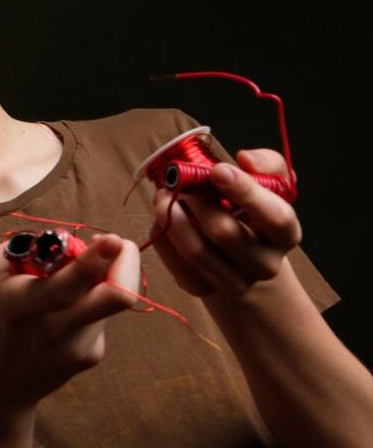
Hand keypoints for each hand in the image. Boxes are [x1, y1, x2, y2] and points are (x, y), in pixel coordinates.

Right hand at [0, 234, 139, 416]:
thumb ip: (12, 251)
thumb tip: (55, 237)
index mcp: (17, 308)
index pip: (66, 287)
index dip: (94, 261)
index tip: (113, 240)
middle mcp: (54, 330)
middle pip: (116, 297)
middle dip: (128, 263)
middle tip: (116, 244)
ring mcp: (78, 348)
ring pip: (109, 299)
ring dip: (100, 277)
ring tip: (66, 280)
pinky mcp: (91, 355)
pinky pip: (100, 313)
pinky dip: (88, 299)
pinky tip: (61, 310)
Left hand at [152, 149, 301, 297]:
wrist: (238, 258)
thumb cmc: (251, 212)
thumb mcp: (268, 185)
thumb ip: (267, 164)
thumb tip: (245, 159)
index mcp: (285, 235)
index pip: (276, 217)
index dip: (246, 192)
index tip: (217, 169)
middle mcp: (265, 264)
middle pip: (225, 233)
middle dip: (196, 202)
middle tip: (177, 180)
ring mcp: (234, 282)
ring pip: (197, 252)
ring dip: (172, 217)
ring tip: (163, 195)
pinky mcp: (201, 289)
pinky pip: (175, 263)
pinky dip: (162, 235)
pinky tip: (162, 216)